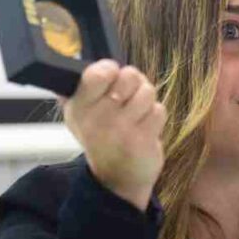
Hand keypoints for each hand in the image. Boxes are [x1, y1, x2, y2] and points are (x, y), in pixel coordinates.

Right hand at [59, 59, 165, 210]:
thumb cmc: (102, 136)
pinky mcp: (142, 140)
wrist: (116, 179)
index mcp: (79, 105)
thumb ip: (83, 85)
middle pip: (129, 76)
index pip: (98, 72)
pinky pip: (159, 111)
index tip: (111, 78)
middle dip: (135, 82)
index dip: (111, 69)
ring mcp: (120, 130)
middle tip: (128, 97)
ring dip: (147, 101)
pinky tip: (145, 128)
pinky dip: (156, 117)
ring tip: (137, 114)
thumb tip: (88, 59)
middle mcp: (97, 117)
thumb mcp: (80, 113)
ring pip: (147, 92)